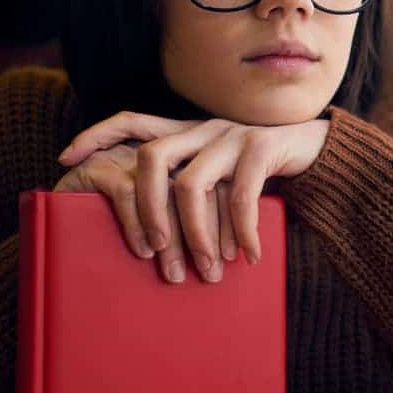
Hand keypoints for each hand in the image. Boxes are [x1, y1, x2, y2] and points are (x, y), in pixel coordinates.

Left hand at [56, 112, 329, 281]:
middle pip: (152, 157)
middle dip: (146, 208)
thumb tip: (161, 242)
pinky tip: (248, 257)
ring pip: (193, 184)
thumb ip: (196, 193)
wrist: (325, 154)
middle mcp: (205, 128)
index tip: (67, 158)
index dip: (98, 135)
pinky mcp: (263, 148)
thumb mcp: (225, 178)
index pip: (134, 121)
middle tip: (152, 253)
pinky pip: (242, 194)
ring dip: (196, 235)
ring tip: (207, 271)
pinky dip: (242, 231)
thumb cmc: (269, 175)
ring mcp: (233, 136)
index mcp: (190, 133)